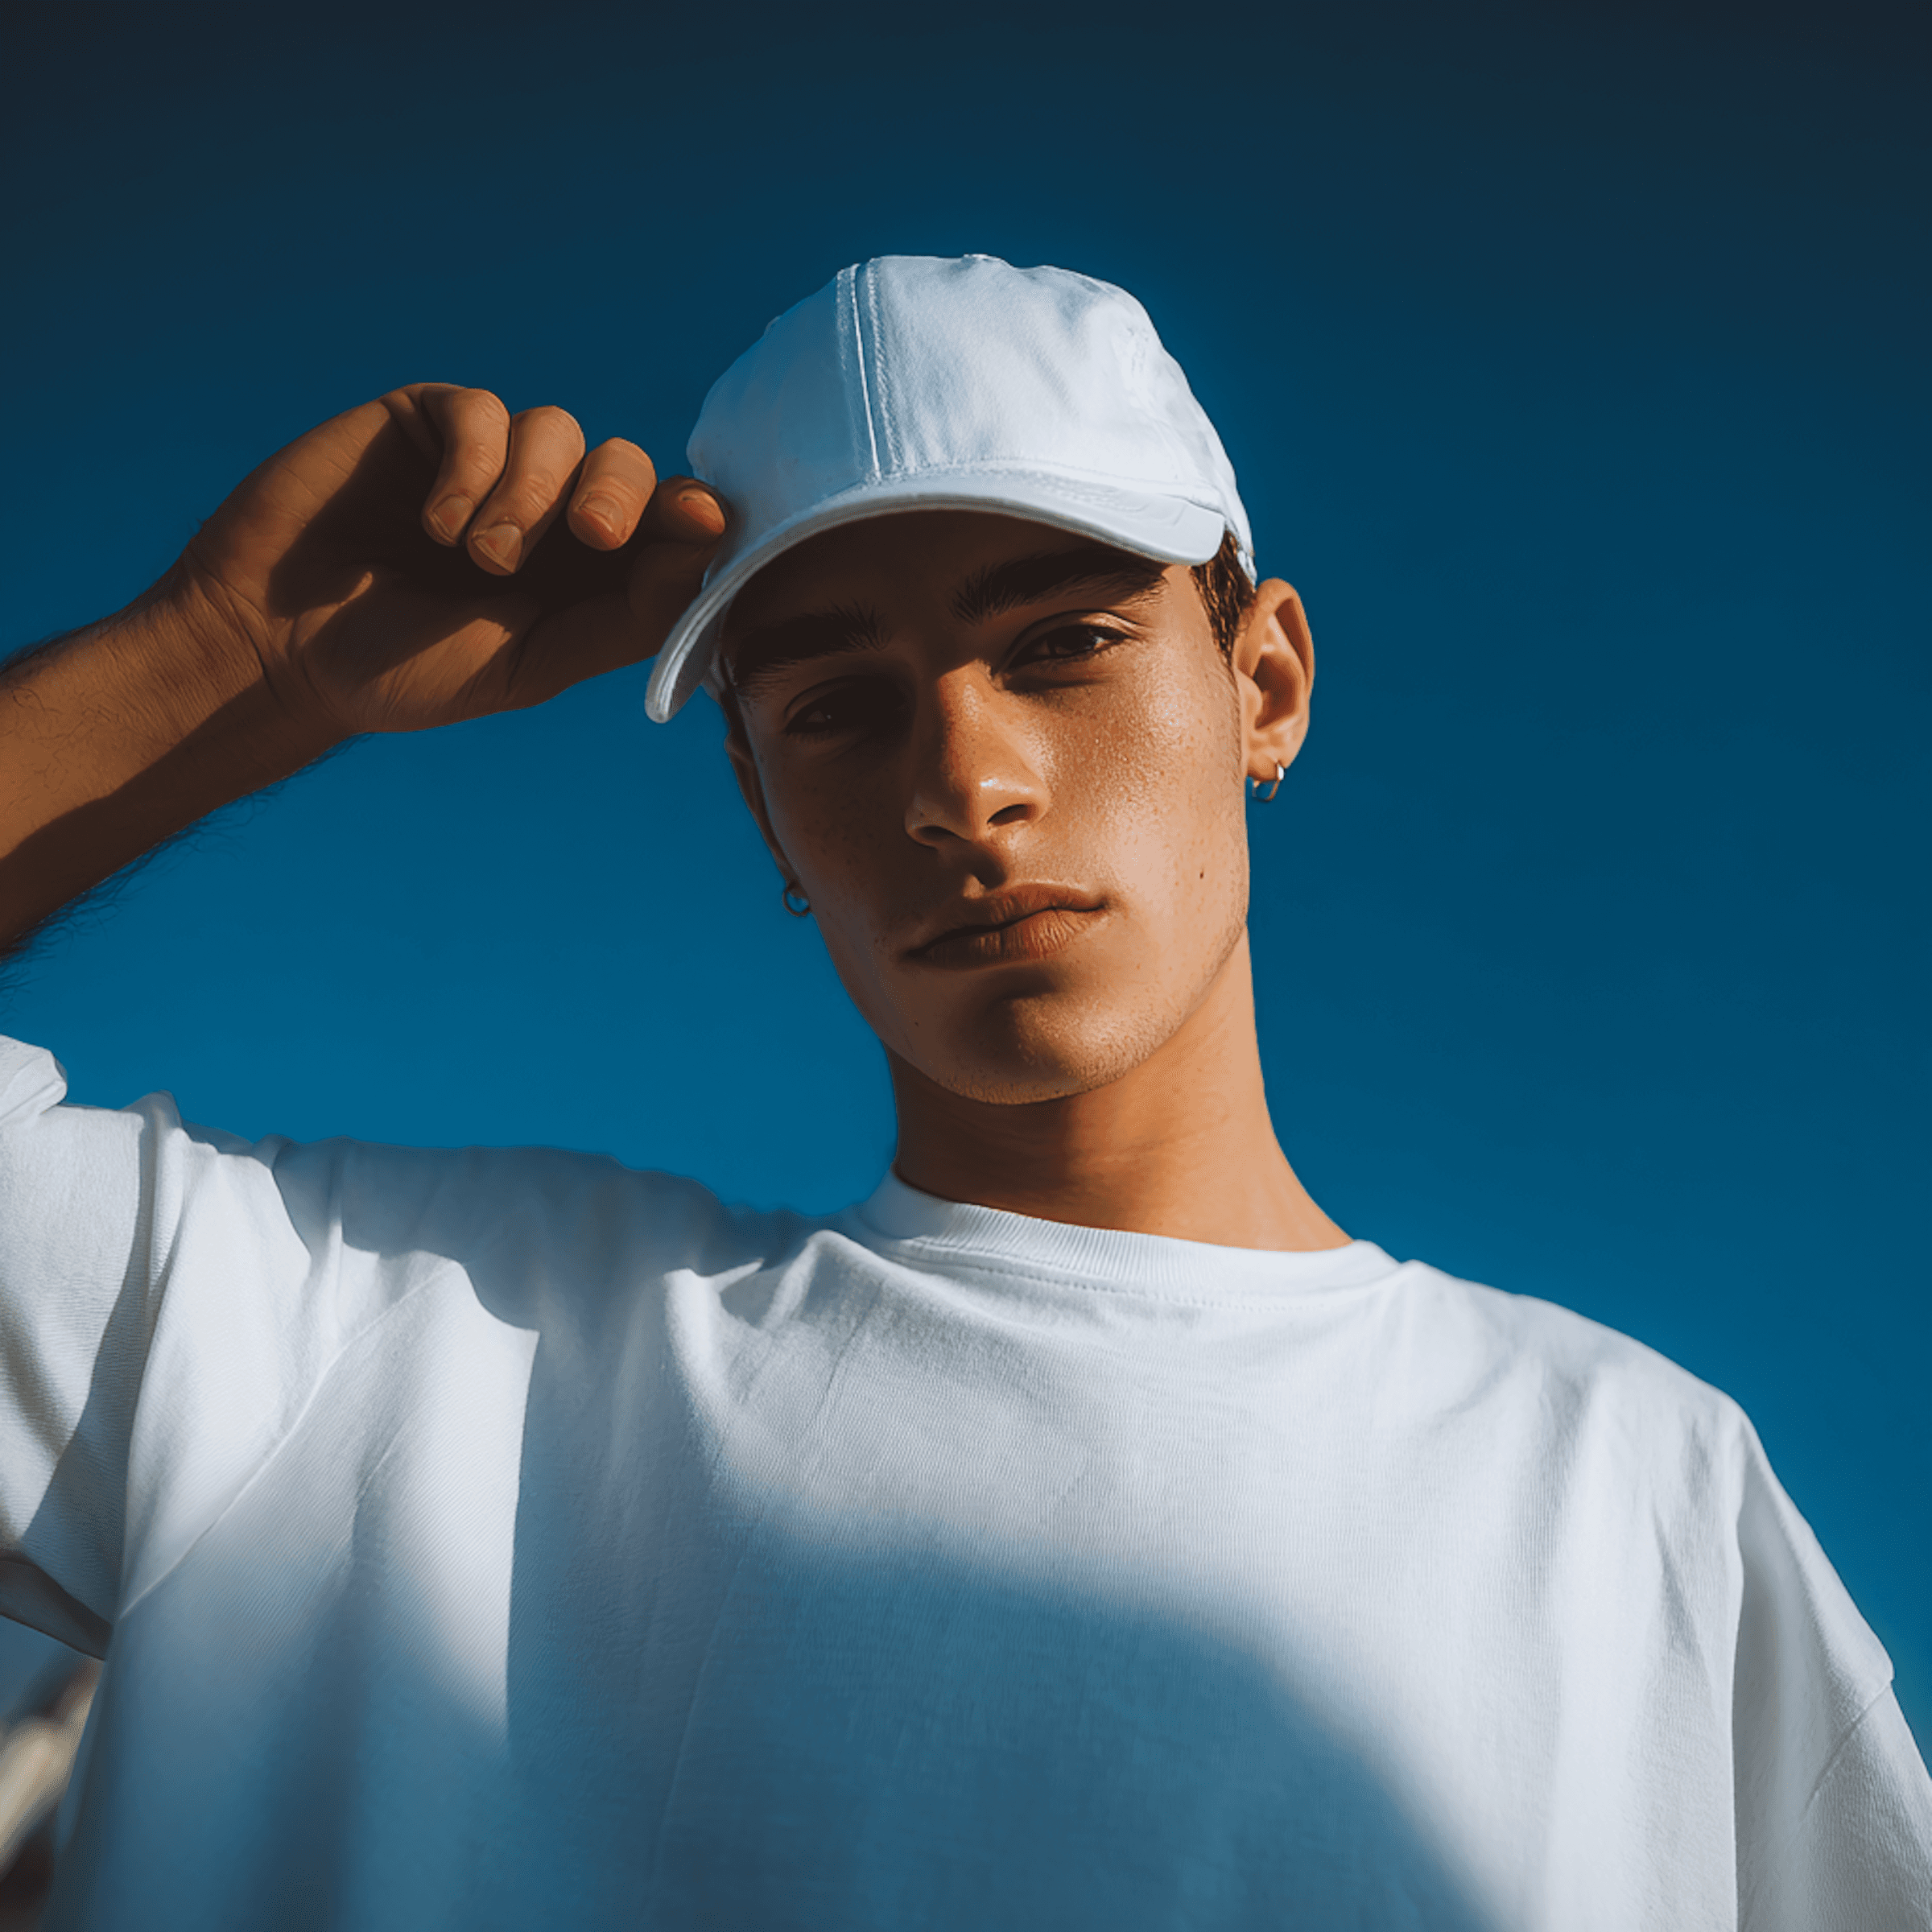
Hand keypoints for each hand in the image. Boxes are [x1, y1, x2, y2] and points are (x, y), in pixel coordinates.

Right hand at [169, 384, 725, 736]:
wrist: (279, 647)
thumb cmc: (408, 671)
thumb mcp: (532, 664)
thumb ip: (623, 618)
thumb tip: (710, 548)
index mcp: (586, 575)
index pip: (662, 525)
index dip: (689, 514)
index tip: (703, 519)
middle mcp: (547, 512)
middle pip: (624, 463)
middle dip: (620, 494)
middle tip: (592, 536)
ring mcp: (487, 463)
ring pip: (559, 431)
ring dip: (529, 495)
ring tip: (479, 557)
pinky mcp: (429, 424)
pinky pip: (483, 412)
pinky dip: (474, 467)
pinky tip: (439, 523)